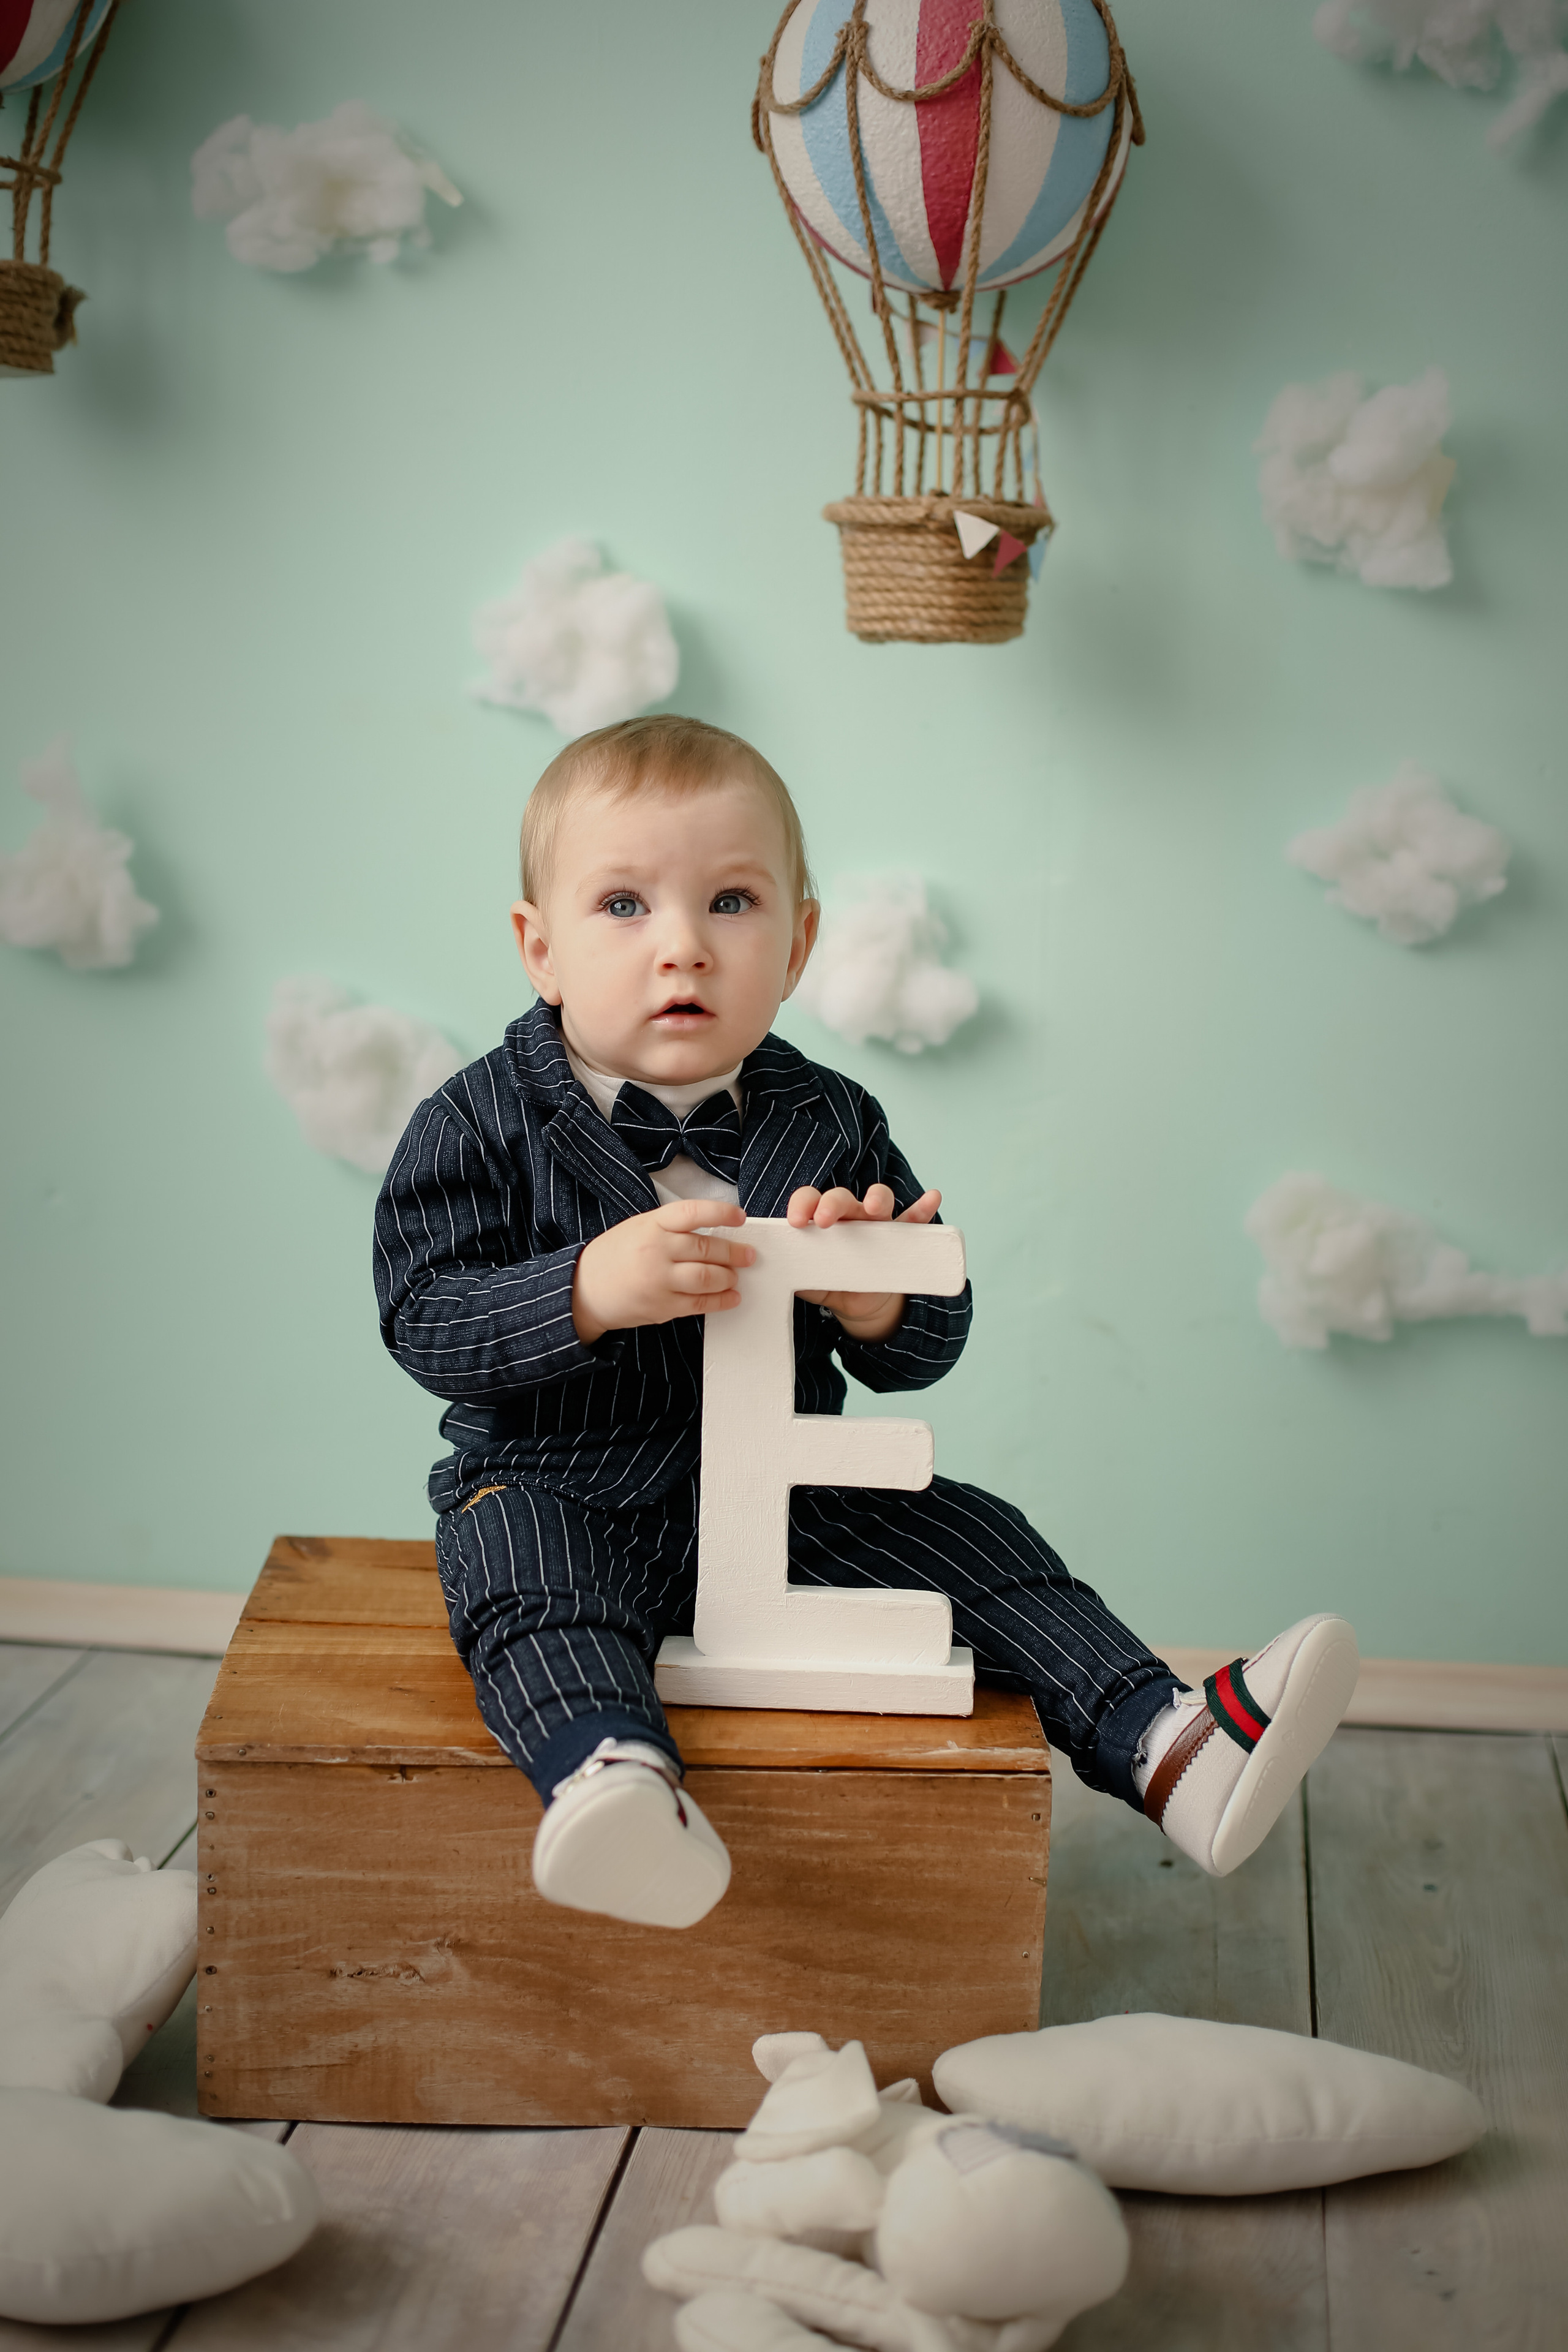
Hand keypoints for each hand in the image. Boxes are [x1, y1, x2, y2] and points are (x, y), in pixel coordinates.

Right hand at [573, 1200, 754, 1345]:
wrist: (584, 1290)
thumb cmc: (615, 1255)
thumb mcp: (639, 1227)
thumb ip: (672, 1228)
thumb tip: (715, 1232)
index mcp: (652, 1225)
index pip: (693, 1213)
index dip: (721, 1213)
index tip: (740, 1217)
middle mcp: (657, 1251)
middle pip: (707, 1249)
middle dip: (735, 1253)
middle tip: (749, 1255)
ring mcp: (659, 1280)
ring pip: (707, 1277)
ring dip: (729, 1277)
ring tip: (735, 1276)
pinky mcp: (662, 1306)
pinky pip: (699, 1303)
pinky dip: (720, 1300)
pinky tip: (731, 1296)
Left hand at [784, 1182, 941, 1343]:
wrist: (857, 1303)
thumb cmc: (828, 1279)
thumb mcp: (806, 1277)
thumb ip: (788, 1269)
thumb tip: (759, 1271)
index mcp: (823, 1220)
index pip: (810, 1200)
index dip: (802, 1204)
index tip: (795, 1222)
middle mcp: (850, 1216)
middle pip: (842, 1197)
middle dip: (832, 1203)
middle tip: (823, 1220)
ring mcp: (878, 1225)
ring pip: (879, 1201)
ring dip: (877, 1198)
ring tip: (875, 1208)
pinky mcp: (901, 1239)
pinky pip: (914, 1221)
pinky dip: (923, 1208)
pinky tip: (932, 1197)